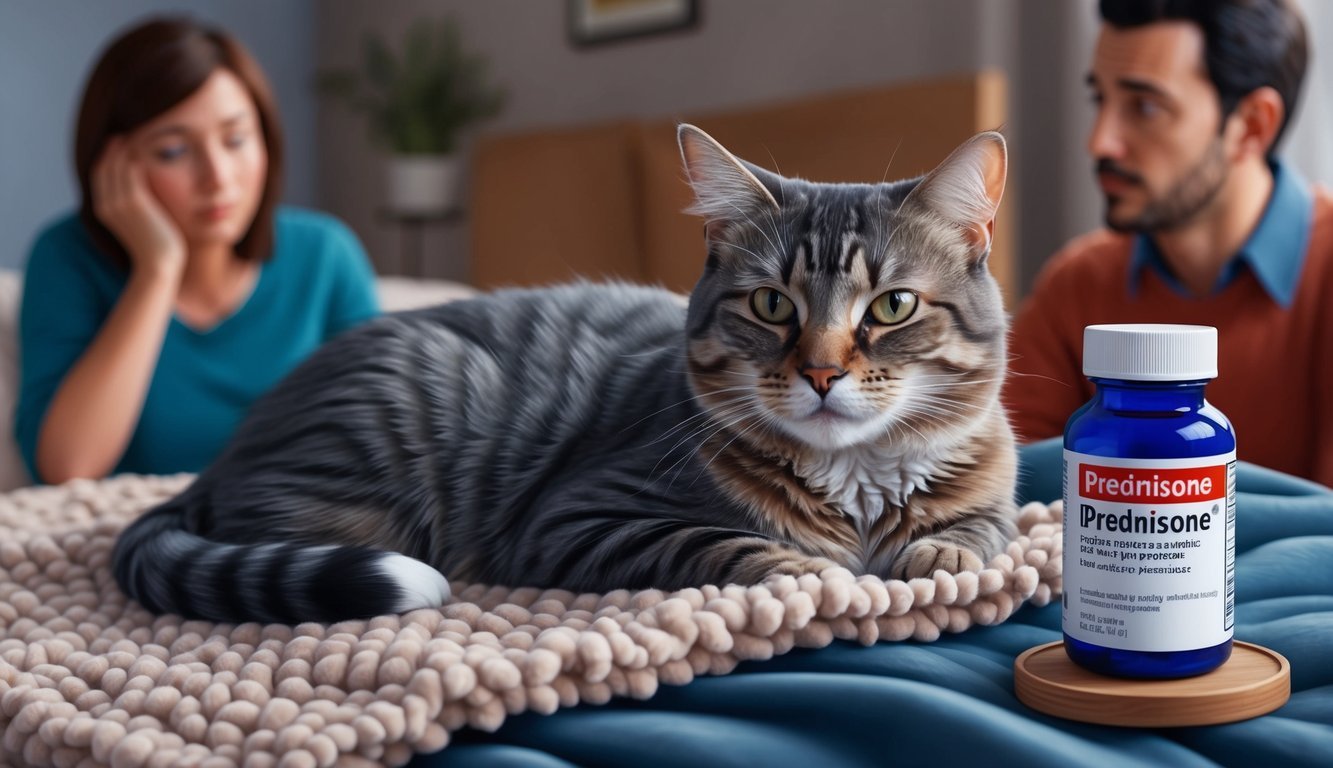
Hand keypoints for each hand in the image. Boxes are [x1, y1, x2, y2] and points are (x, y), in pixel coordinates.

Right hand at [92, 137, 185, 276]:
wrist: (159, 265)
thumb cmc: (156, 247)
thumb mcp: (140, 223)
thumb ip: (137, 207)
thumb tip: (144, 195)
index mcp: (103, 210)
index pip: (98, 176)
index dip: (105, 158)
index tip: (115, 145)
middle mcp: (106, 205)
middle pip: (103, 167)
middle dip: (110, 149)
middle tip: (121, 133)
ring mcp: (119, 203)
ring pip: (116, 167)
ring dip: (122, 149)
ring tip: (131, 135)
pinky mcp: (135, 202)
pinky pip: (131, 172)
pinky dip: (134, 158)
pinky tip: (142, 149)